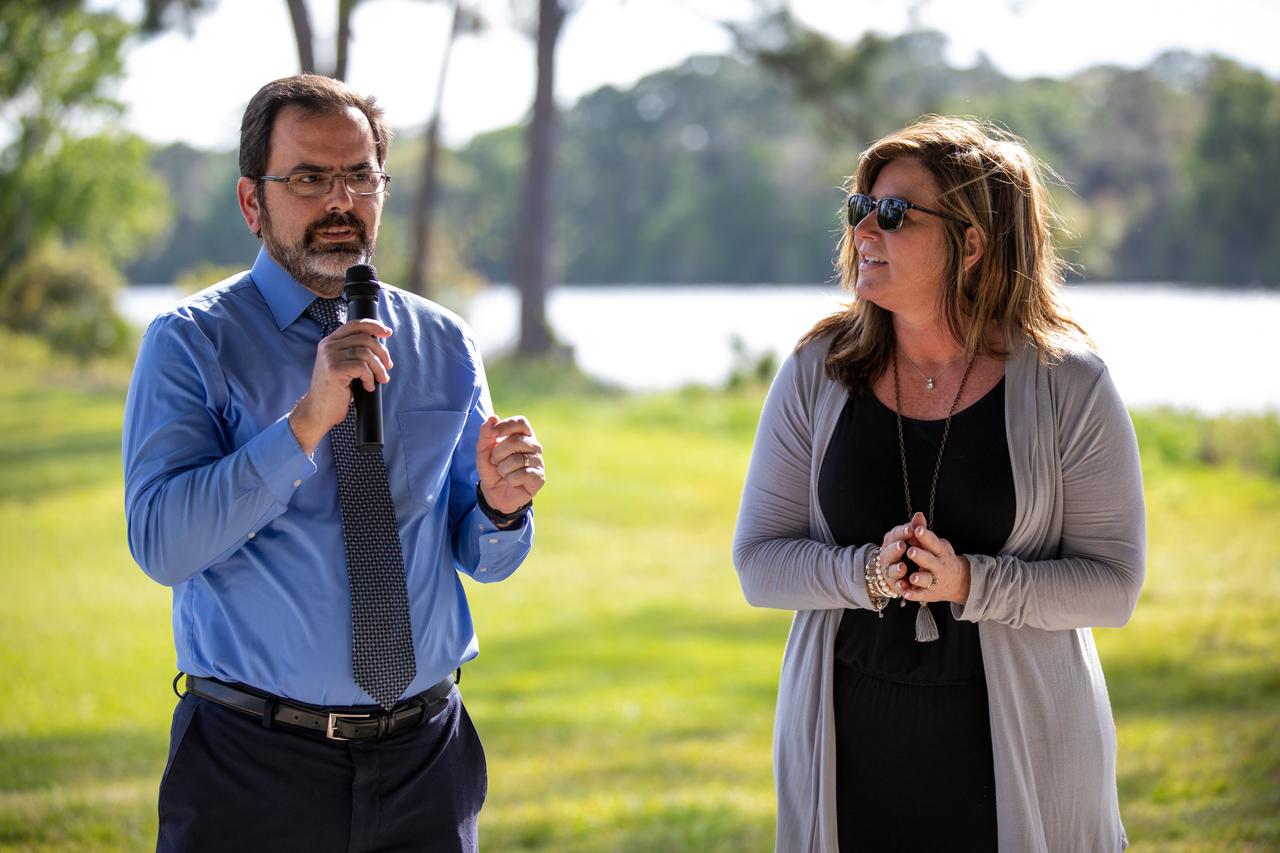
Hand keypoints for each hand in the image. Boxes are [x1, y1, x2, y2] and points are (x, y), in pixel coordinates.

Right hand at [289, 319, 392, 453]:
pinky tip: (368, 387)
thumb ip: (354, 352)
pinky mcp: (334, 369)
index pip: (355, 324)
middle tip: (388, 367)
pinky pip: (363, 368)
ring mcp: (330, 356)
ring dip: (379, 368)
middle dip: (382, 353)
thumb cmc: (335, 390)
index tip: (387, 333)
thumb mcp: (344, 366)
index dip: (373, 326)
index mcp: (330, 342)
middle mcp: (328, 346)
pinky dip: (370, 378)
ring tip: (381, 379)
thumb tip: (380, 344)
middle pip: (365, 339)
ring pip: (366, 353)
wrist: (318, 411)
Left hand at [476, 415, 544, 513]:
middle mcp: (534, 446)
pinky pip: (523, 474)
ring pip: (517, 460)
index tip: (492, 434)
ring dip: (503, 469)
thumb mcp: (483, 451)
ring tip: (504, 473)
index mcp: (522, 435)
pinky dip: (511, 479)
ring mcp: (538, 461)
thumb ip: (486, 434)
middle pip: (516, 441)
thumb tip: (493, 417)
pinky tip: (512, 481)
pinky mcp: (539, 477)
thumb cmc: (492, 469)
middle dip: (498, 453)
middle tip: (496, 461)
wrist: (495, 494)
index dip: (506, 426)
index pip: (520, 422)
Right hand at [875, 511, 926, 596]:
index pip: (893, 536)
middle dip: (895, 549)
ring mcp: (892, 573)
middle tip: (902, 545)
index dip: (901, 532)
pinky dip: (901, 587)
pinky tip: (904, 586)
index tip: (910, 528)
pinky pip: (899, 588)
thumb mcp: (913, 540)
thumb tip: (919, 515)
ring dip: (896, 569)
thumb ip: (916, 528)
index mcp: (892, 543)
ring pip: (892, 571)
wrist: (906, 574)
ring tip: (903, 567)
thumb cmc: (910, 551)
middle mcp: (888, 558)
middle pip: (888, 553)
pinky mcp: (898, 586)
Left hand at [899, 519, 970, 604]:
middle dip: (920, 556)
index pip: (933, 542)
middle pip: (929, 561)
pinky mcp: (928, 593)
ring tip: (912, 577)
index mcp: (940, 551)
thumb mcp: (936, 544)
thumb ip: (923, 532)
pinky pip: (921, 594)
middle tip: (910, 551)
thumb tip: (917, 515)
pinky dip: (913, 594)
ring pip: (926, 579)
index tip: (917, 529)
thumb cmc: (941, 557)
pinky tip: (906, 593)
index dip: (925, 536)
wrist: (957, 581)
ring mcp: (934, 580)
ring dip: (919, 578)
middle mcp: (939, 566)